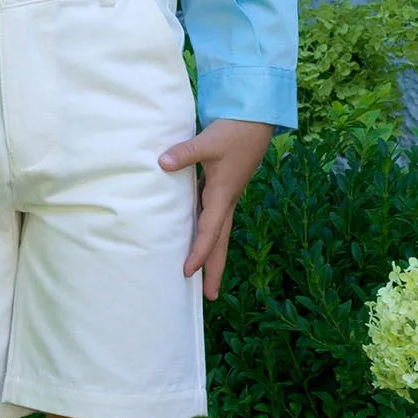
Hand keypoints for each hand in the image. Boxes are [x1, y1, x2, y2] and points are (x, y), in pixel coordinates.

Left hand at [160, 118, 275, 300]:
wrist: (256, 120)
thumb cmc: (234, 131)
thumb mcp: (208, 141)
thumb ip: (184, 153)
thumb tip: (162, 164)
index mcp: (223, 195)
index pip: (210, 231)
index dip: (199, 252)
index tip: (188, 271)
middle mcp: (226, 201)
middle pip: (220, 242)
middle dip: (215, 269)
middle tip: (210, 297)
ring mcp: (226, 196)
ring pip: (218, 233)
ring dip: (212, 255)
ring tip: (204, 279)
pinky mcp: (222, 188)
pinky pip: (213, 219)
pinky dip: (207, 235)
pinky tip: (196, 240)